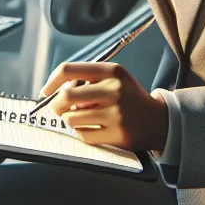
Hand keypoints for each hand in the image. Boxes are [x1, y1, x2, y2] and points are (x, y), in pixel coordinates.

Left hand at [39, 60, 166, 152]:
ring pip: (71, 118)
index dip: (52, 81)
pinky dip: (83, 133)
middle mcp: (113, 89)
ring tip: (82, 119)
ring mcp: (115, 113)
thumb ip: (87, 80)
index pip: (69, 69)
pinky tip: (94, 129)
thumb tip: (54, 92)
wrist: (158, 120)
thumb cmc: (129, 98)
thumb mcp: (115, 78)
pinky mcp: (116, 134)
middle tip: (57, 109)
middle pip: (66, 97)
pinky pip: (83, 135)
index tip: (46, 91)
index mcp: (111, 71)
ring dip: (70, 120)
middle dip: (55, 105)